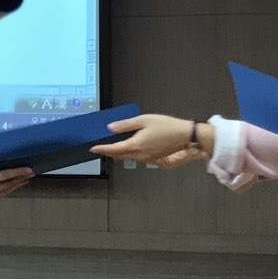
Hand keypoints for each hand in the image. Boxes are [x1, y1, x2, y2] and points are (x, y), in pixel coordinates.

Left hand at [91, 113, 210, 165]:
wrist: (184, 135)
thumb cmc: (167, 126)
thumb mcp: (144, 120)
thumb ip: (126, 125)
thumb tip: (112, 127)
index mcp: (136, 145)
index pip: (114, 149)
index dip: (102, 149)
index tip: (93, 148)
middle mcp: (140, 154)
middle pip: (119, 156)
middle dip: (108, 153)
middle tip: (99, 149)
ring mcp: (147, 158)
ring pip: (127, 158)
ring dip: (118, 154)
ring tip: (110, 149)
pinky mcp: (153, 158)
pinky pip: (136, 158)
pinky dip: (128, 154)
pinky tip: (128, 149)